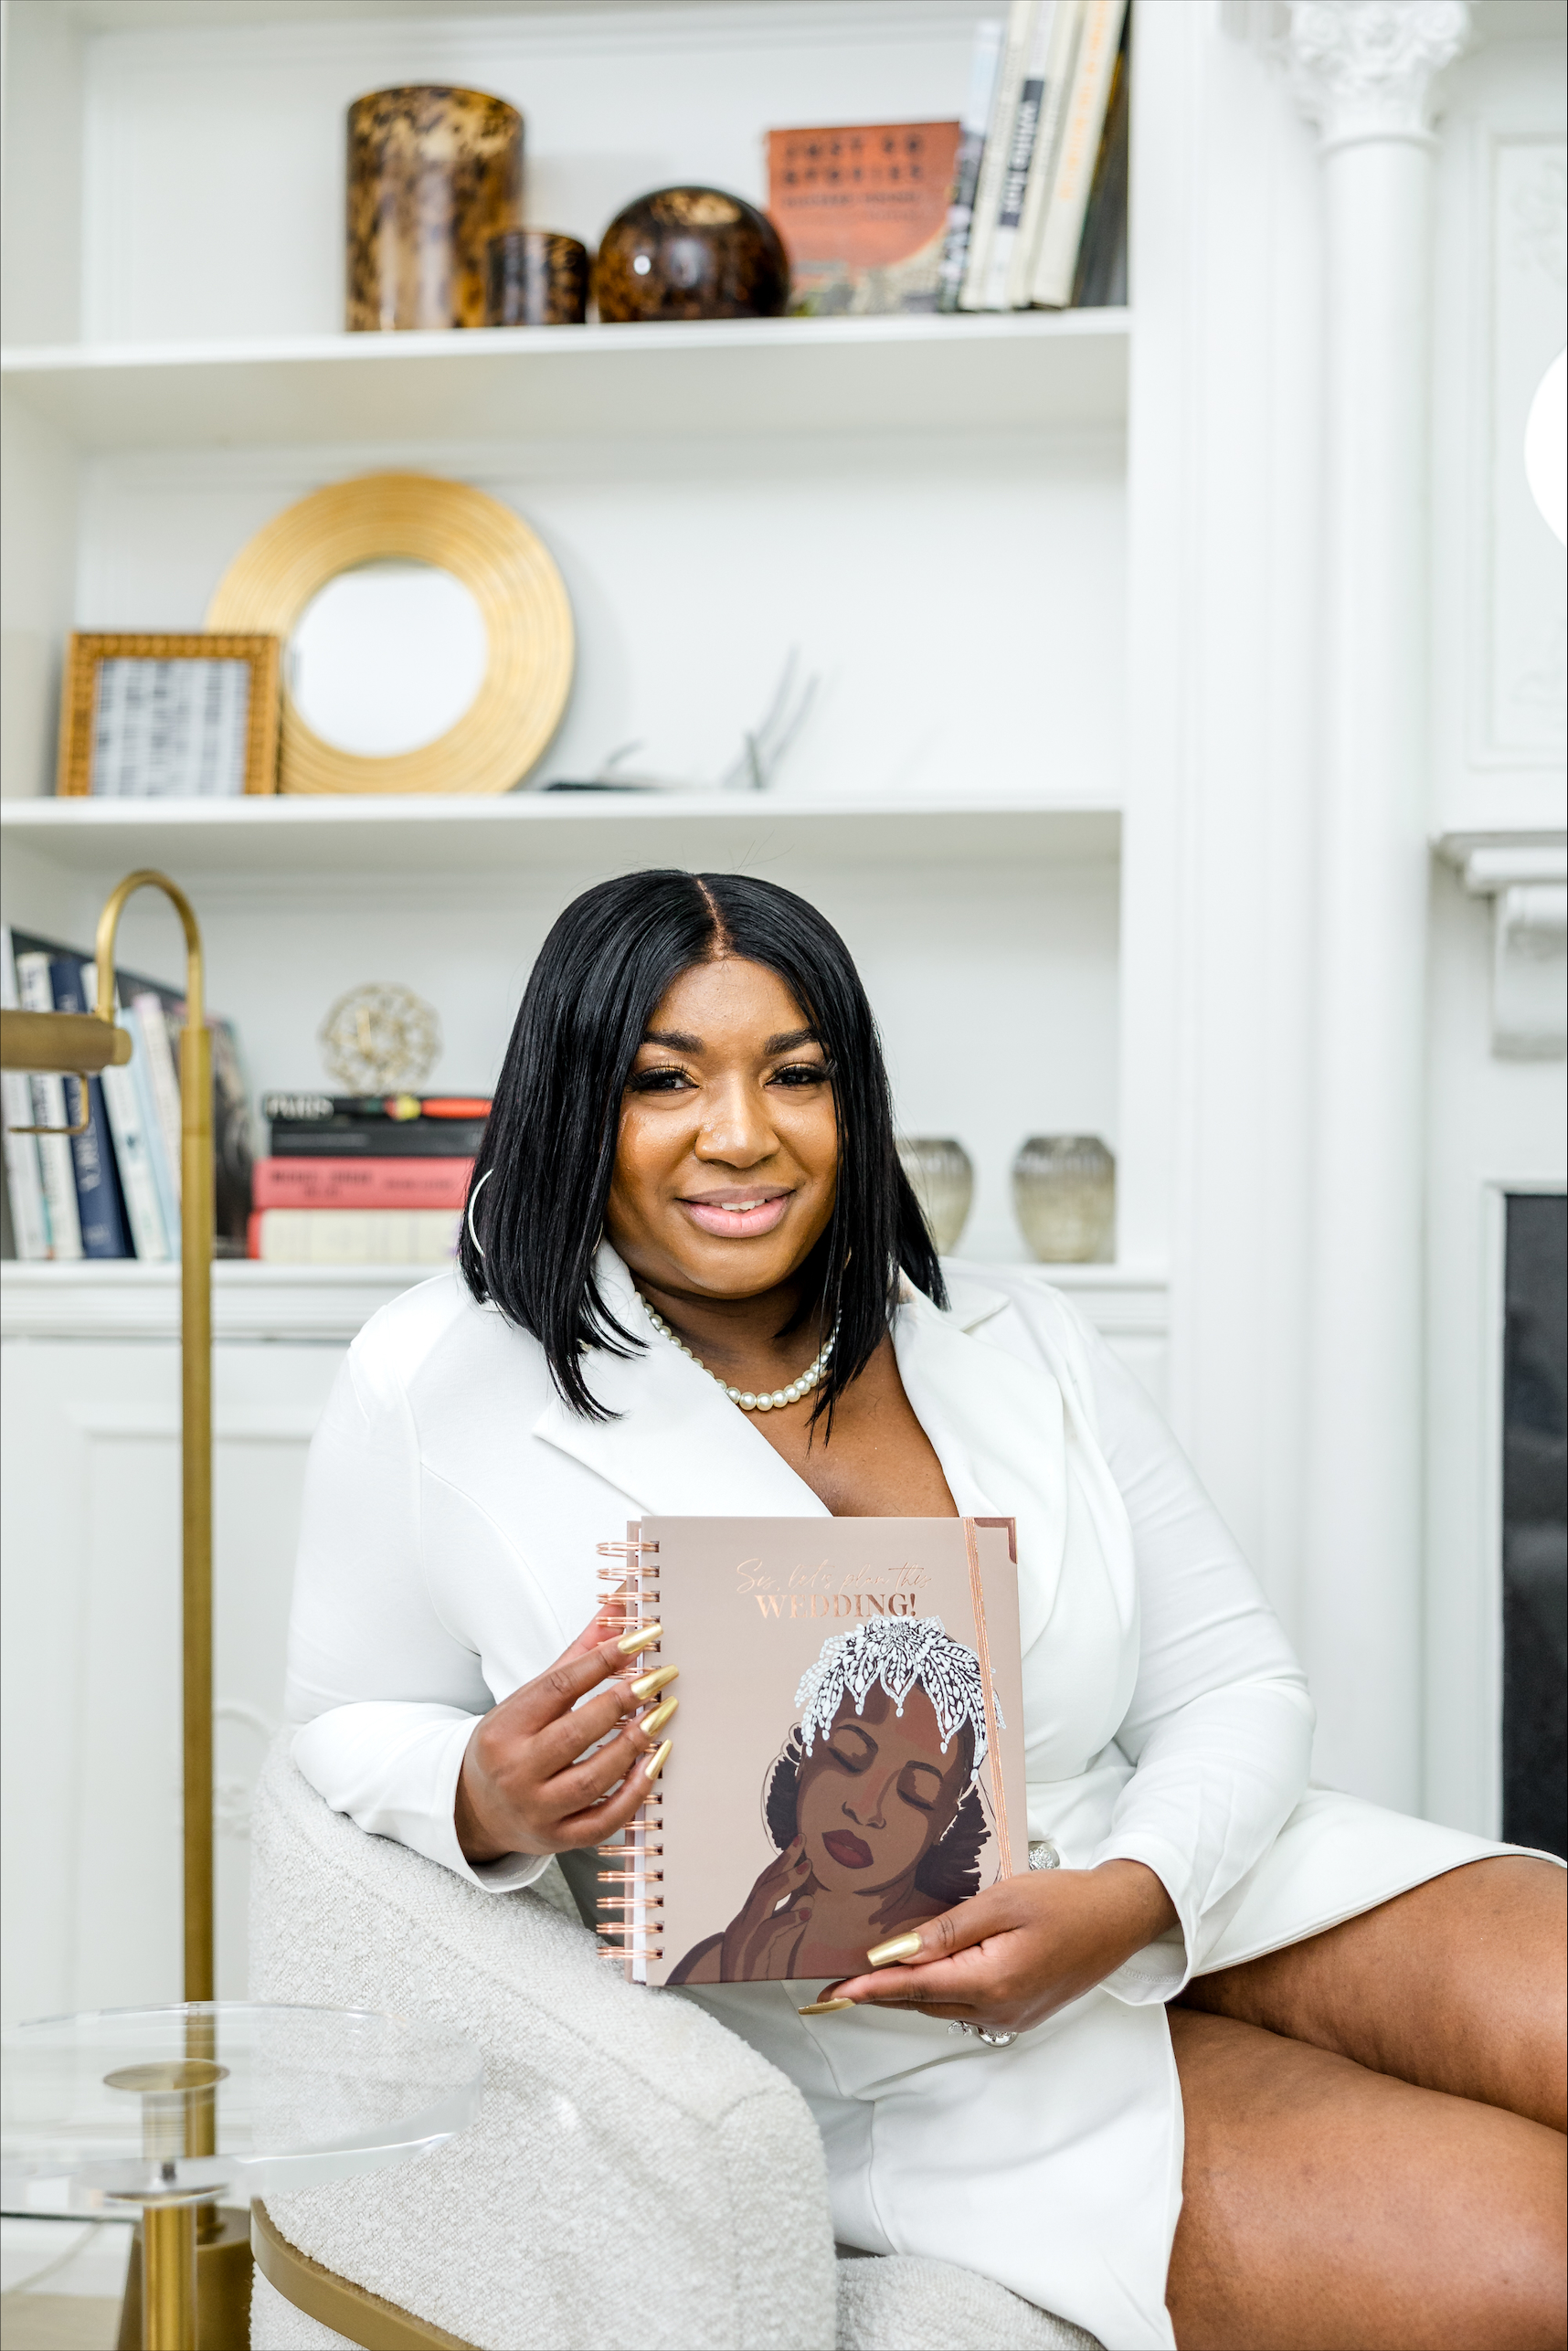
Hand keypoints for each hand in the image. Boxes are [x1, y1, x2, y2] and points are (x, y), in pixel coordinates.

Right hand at [454, 1606, 672, 1863]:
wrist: (476, 1808)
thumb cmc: (512, 1743)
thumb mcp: (532, 1698)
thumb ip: (578, 1655)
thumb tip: (620, 1605)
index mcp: (505, 1729)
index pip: (558, 1688)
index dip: (603, 1660)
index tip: (642, 1638)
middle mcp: (516, 1771)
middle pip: (575, 1734)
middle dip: (622, 1703)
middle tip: (660, 1679)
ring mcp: (536, 1810)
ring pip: (592, 1780)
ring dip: (633, 1746)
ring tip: (661, 1716)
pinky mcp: (557, 1839)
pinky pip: (603, 1821)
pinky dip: (633, 1794)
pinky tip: (655, 1764)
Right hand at [721, 1837, 814, 1977]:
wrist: (728, 2007)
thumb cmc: (753, 1980)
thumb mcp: (770, 1948)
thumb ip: (785, 1923)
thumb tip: (807, 1898)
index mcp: (746, 1921)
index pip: (762, 1884)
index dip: (779, 1863)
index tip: (797, 1844)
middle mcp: (742, 1925)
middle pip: (762, 1885)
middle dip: (782, 1861)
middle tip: (802, 1841)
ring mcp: (744, 1939)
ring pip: (763, 1901)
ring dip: (786, 1882)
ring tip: (807, 1868)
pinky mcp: (749, 1956)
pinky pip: (769, 1932)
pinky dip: (788, 1919)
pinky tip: (806, 1910)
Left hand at [819, 1861, 1176, 2035]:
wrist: (1118, 1918)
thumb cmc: (1065, 1901)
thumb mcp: (1003, 1902)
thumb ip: (948, 1930)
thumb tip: (897, 1951)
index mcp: (992, 1981)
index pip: (915, 1988)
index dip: (869, 1989)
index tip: (831, 1995)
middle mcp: (998, 2010)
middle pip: (924, 2002)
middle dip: (881, 1992)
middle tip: (837, 1985)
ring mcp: (1010, 2017)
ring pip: (942, 2006)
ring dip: (908, 1992)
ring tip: (871, 1976)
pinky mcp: (1019, 2013)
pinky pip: (964, 2005)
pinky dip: (938, 1992)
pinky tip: (925, 1973)